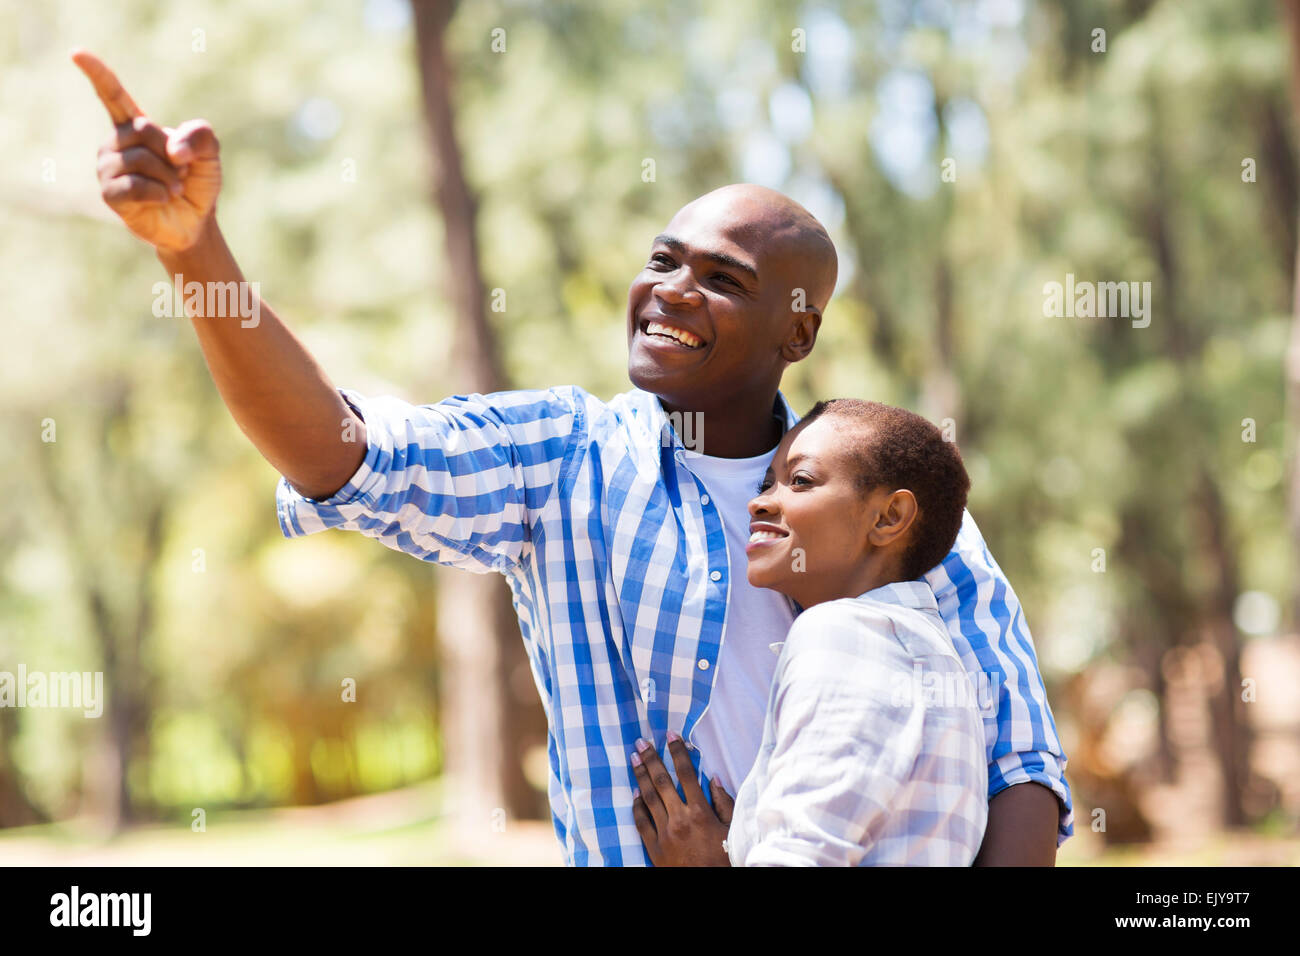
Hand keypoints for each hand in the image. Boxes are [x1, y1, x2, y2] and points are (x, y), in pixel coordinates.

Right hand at [71, 49, 221, 253]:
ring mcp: (109, 168)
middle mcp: (116, 143)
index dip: (97, 74)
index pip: (113, 95)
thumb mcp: (209, 152)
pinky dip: (158, 192)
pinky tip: (164, 198)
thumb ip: (199, 136)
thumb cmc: (197, 182)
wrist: (196, 221)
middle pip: (142, 130)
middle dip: (172, 152)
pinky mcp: (110, 194)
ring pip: (139, 159)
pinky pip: (134, 186)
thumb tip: (172, 151)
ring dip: (168, 176)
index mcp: (135, 127)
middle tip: (181, 170)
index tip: (76, 53)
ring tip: (174, 188)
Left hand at [630, 732, 734, 866]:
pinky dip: (637, 806)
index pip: (686, 773)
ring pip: (648, 798)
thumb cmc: (723, 860)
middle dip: (651, 758)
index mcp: (700, 812)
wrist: (707, 885)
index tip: (670, 735)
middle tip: (640, 741)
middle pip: (662, 781)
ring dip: (640, 776)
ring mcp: (664, 833)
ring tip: (633, 759)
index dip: (677, 751)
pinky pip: (641, 822)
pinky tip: (634, 794)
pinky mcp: (654, 847)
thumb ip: (724, 803)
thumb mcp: (732, 830)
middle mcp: (679, 819)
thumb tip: (713, 778)